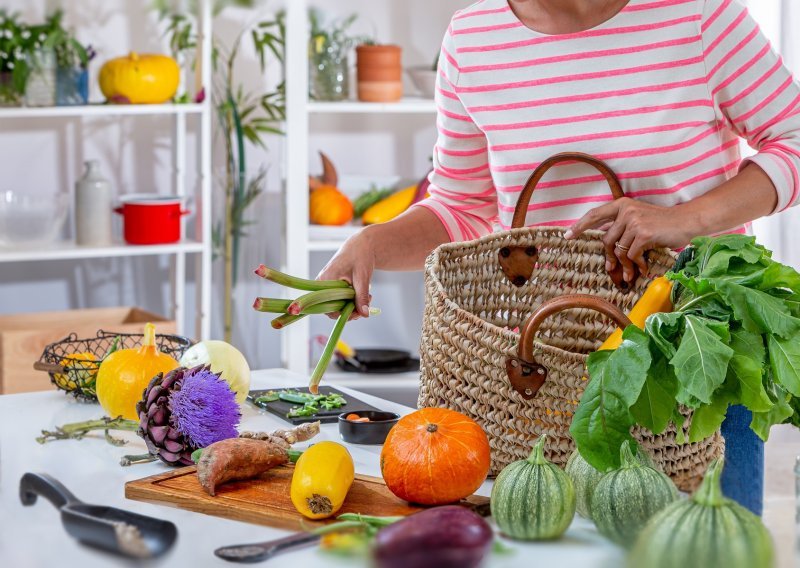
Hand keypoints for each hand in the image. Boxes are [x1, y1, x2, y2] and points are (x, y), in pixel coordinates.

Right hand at [317, 229, 374, 318]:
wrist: (361, 245)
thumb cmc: (360, 256)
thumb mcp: (362, 277)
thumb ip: (362, 296)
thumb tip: (364, 314)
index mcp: (325, 280)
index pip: (327, 307)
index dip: (343, 313)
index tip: (359, 312)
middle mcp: (322, 283)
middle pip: (332, 308)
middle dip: (350, 310)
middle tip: (367, 303)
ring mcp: (326, 285)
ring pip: (337, 304)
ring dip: (353, 305)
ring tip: (368, 296)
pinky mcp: (333, 285)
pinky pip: (339, 299)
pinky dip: (351, 300)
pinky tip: (362, 294)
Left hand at [565, 198, 697, 281]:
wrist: (686, 222)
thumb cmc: (661, 223)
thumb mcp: (638, 218)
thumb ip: (621, 226)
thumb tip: (605, 243)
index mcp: (622, 205)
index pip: (595, 214)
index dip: (580, 226)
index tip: (567, 235)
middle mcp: (626, 211)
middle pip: (607, 240)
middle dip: (610, 257)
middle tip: (612, 269)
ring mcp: (634, 221)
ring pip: (620, 251)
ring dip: (626, 265)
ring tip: (632, 273)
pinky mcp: (643, 234)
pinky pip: (632, 255)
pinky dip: (637, 265)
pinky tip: (644, 269)